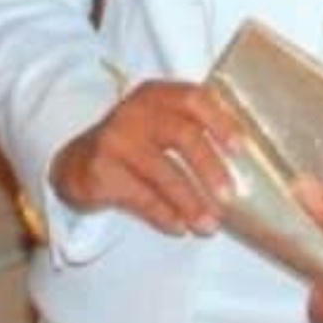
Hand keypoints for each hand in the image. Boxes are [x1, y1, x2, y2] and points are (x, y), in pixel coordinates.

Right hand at [50, 80, 241, 236]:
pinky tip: (180, 228)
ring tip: (209, 225)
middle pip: (182, 134)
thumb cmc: (134, 145)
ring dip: (190, 201)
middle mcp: (134, 111)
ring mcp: (115, 138)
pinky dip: (164, 214)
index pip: (193, 98)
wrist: (78, 163)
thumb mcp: (157, 125)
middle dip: (209, 167)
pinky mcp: (101, 169)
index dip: (219, 122)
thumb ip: (192, 131)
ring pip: (162, 171)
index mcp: (155, 94)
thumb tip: (244, 167)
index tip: (240, 149)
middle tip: (229, 197)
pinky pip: (141, 196)